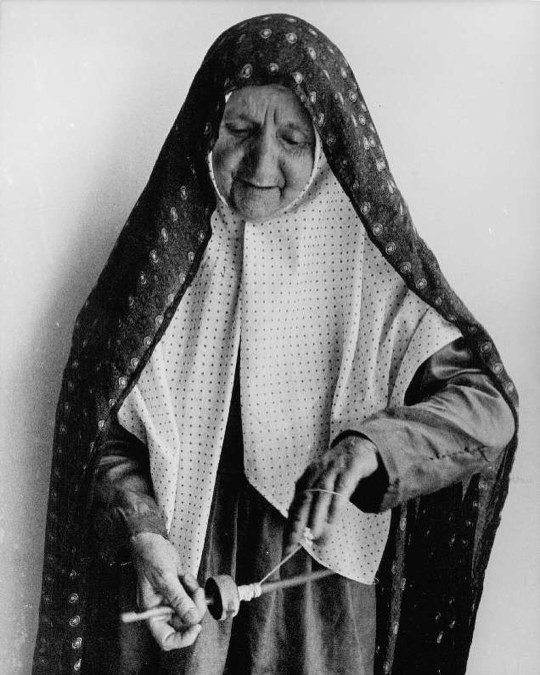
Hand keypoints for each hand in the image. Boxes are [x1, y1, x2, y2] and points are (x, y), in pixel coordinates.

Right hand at [131, 532, 205, 650]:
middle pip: (184, 624)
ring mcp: (170, 600)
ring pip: (191, 609)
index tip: (196, 626)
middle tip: (197, 593)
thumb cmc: (150, 557)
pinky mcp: (179, 591)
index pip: (167, 639)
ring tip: (186, 578)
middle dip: (194, 609)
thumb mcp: (165, 578)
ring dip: (194, 595)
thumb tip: (192, 619)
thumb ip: (179, 599)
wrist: (151, 540)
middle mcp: (161, 610)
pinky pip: (192, 596)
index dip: (182, 639)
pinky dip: (193, 586)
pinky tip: (184, 575)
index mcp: (152, 613)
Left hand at [284, 435, 378, 553]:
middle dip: (298, 522)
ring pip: (322, 493)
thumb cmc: (340, 471)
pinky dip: (337, 501)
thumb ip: (318, 507)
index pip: (296, 504)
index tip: (287, 545)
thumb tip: (313, 536)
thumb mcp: (325, 485)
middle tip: (295, 543)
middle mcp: (317, 472)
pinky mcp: (351, 465)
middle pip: (305, 499)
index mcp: (308, 478)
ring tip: (314, 536)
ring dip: (316, 515)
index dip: (291, 525)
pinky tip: (334, 517)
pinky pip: (344, 484)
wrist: (359, 444)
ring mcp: (334, 467)